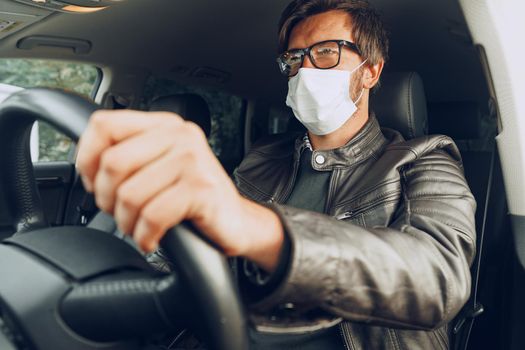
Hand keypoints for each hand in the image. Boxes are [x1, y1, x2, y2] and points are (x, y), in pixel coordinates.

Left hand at [76, 110, 283, 270]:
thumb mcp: (160, 167)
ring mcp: (193, 160)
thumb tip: (86, 163)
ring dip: (127, 222)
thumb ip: (130, 155)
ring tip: (139, 228)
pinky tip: (152, 238)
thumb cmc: (193, 199)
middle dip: (107, 198)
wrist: (235, 222)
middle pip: (112, 163)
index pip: (104, 125)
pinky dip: (145, 235)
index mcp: (164, 126)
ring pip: (130, 194)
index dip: (87, 158)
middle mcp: (180, 136)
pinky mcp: (201, 189)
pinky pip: (152, 215)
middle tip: (120, 212)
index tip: (94, 182)